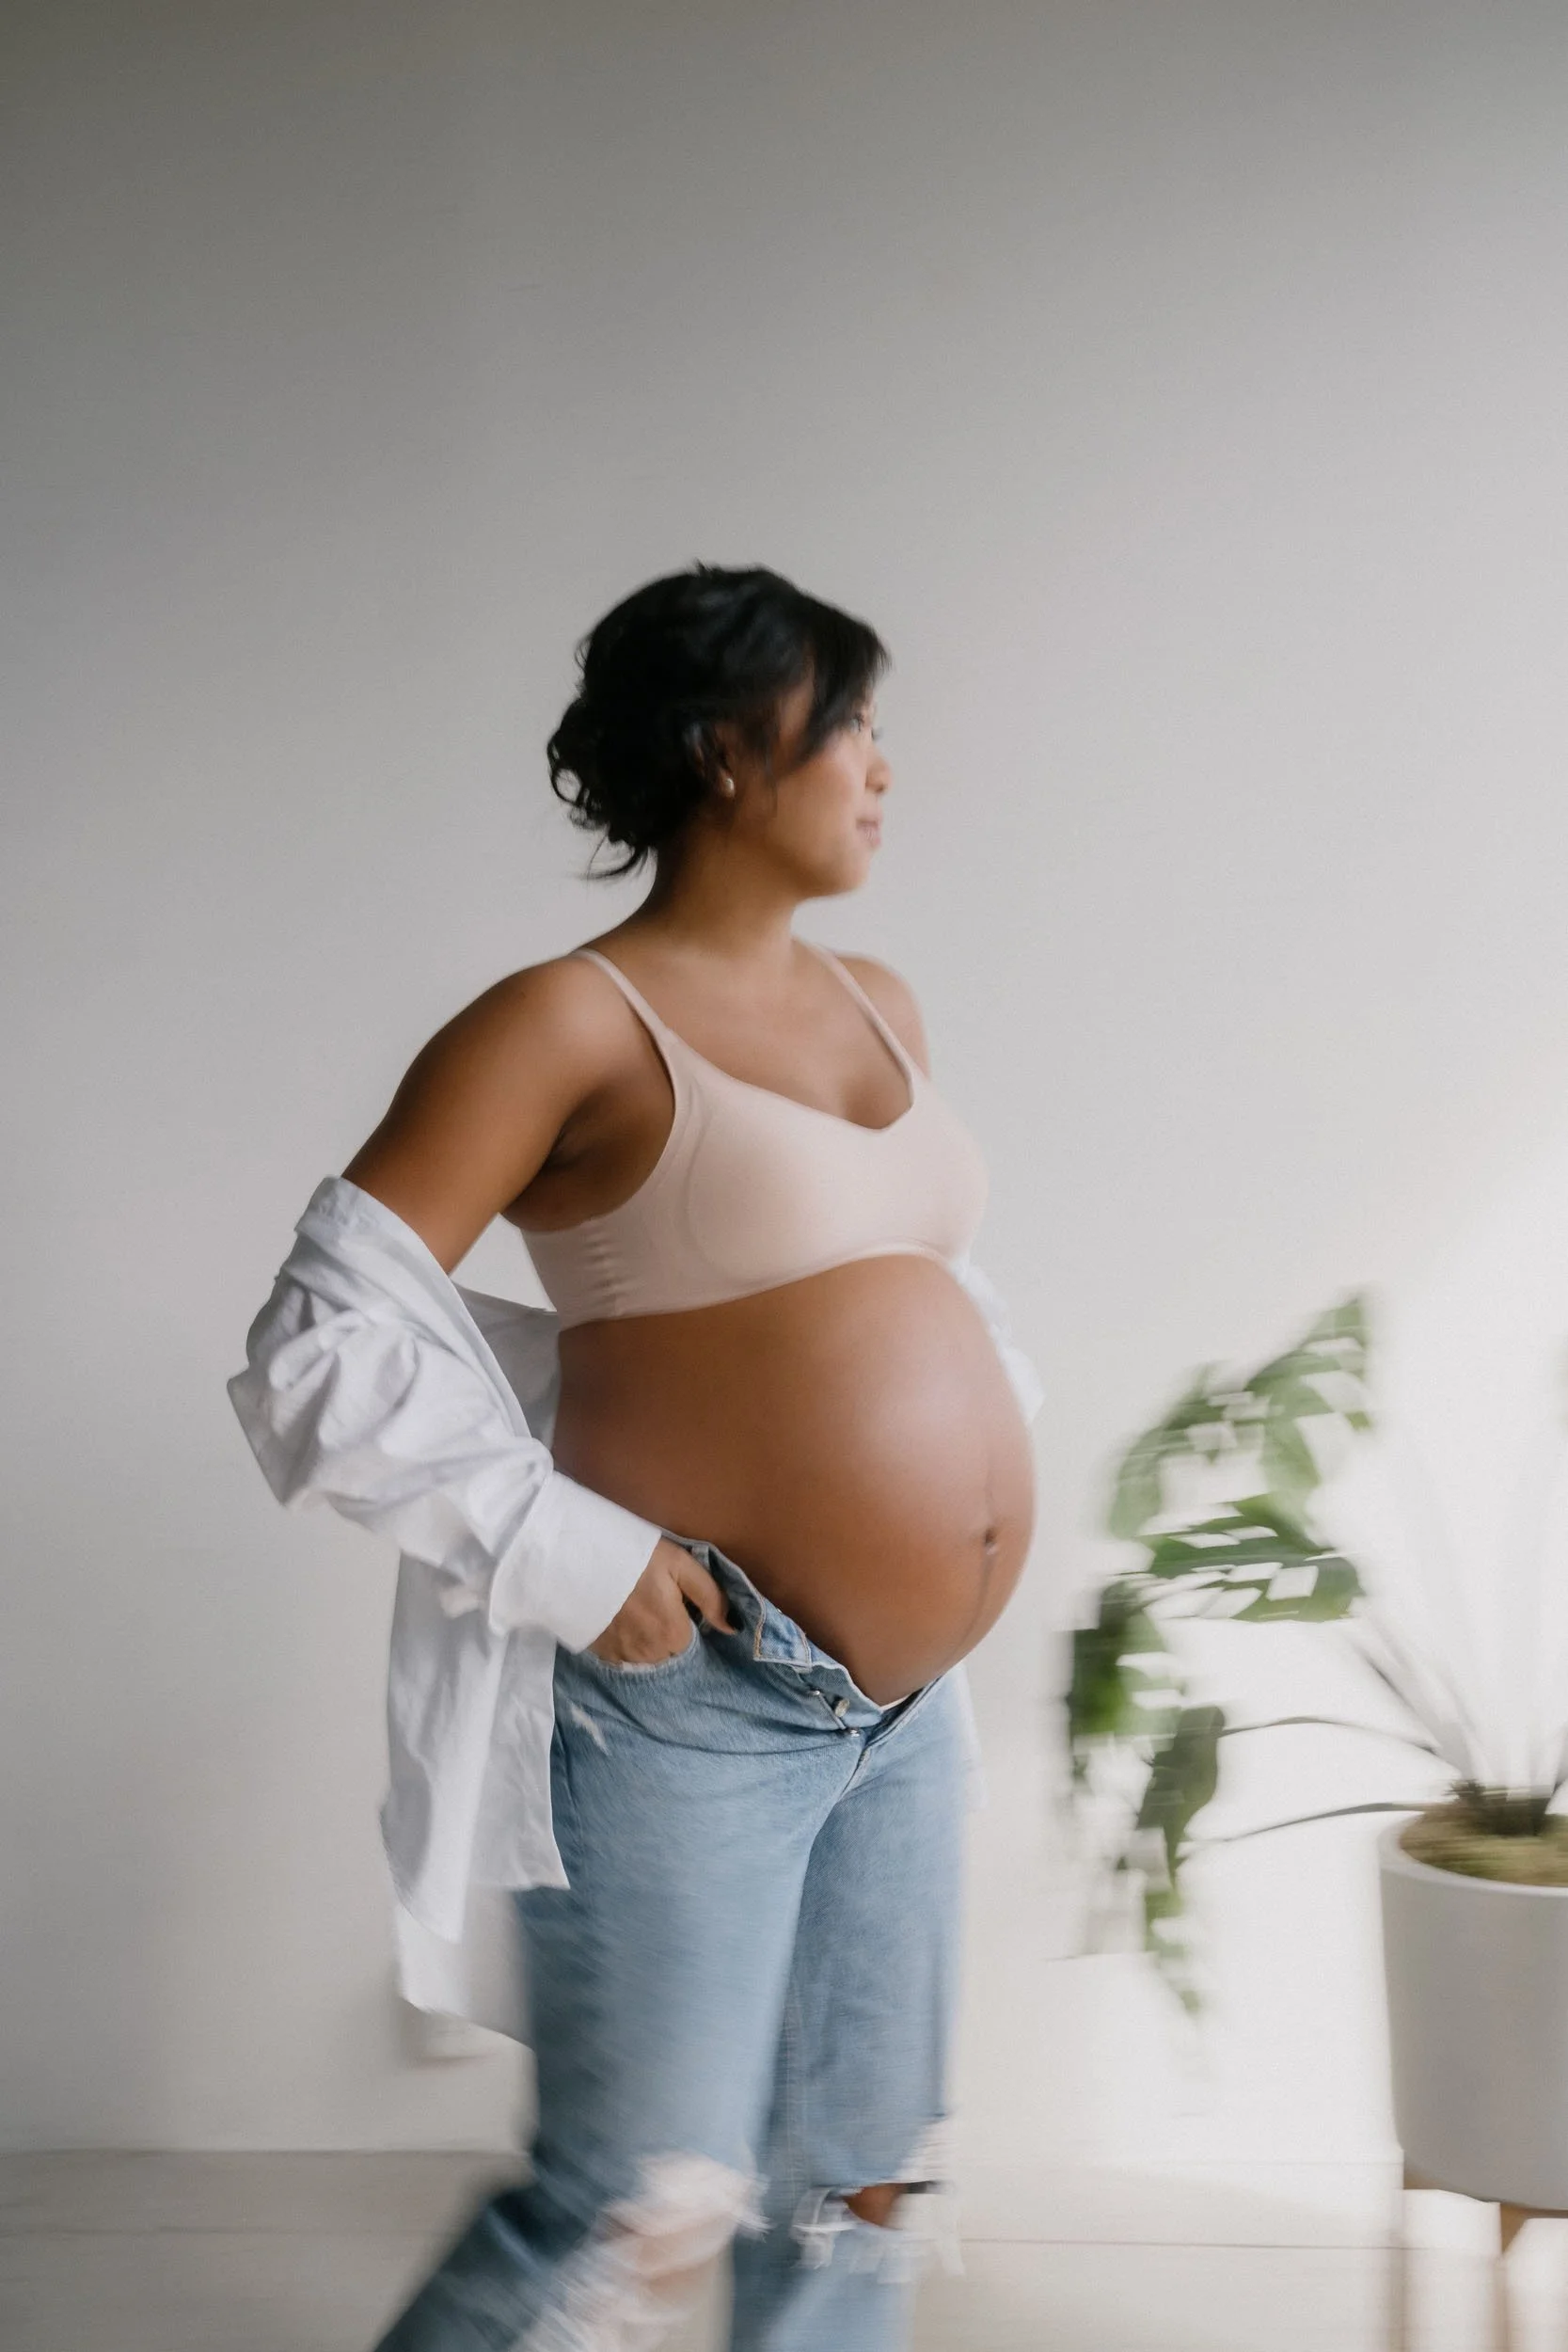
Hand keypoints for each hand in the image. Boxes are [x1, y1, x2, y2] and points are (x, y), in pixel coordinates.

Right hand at [587, 1537, 736, 1664]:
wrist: (577, 1560)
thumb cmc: (634, 1558)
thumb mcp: (680, 1565)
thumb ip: (710, 1596)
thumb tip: (731, 1626)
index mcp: (674, 1634)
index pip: (694, 1644)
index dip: (689, 1625)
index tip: (679, 1608)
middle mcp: (650, 1655)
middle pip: (672, 1654)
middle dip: (670, 1635)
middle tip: (656, 1606)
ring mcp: (624, 1658)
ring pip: (649, 1659)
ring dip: (650, 1643)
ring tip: (639, 1614)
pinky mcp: (602, 1655)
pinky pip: (625, 1659)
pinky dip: (628, 1645)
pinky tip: (622, 1623)